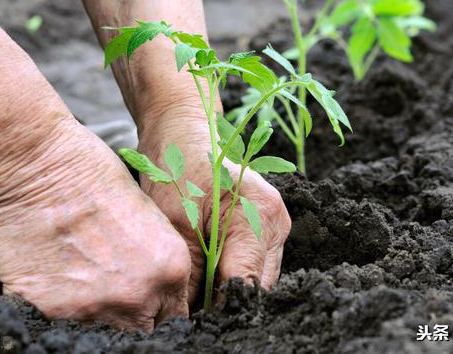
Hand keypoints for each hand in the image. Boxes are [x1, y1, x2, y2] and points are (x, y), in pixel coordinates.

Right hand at [0, 117, 190, 331]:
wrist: (38, 167)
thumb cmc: (94, 175)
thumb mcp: (149, 215)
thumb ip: (158, 259)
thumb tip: (157, 287)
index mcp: (170, 268)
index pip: (175, 315)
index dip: (160, 308)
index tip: (149, 303)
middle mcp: (138, 294)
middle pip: (143, 328)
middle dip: (133, 314)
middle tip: (114, 287)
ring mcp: (94, 307)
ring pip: (103, 329)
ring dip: (97, 310)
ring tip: (82, 274)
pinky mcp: (50, 310)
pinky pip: (60, 321)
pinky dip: (59, 304)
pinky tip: (55, 272)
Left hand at [137, 106, 291, 304]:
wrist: (183, 133)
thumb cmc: (177, 168)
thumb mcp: (175, 225)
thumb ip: (190, 275)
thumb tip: (189, 317)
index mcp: (261, 215)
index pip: (246, 283)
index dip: (219, 308)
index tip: (192, 319)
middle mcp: (277, 222)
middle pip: (258, 286)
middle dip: (225, 302)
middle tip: (190, 310)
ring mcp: (276, 226)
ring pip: (257, 279)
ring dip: (228, 289)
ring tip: (196, 292)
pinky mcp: (266, 228)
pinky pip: (253, 265)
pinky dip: (230, 274)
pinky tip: (206, 274)